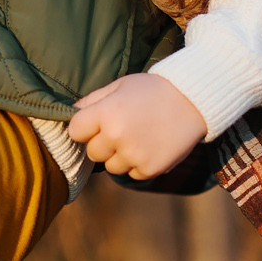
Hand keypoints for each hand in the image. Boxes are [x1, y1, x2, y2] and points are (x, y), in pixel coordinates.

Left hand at [65, 71, 206, 178]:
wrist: (193, 100)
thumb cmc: (152, 90)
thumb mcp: (120, 86)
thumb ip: (91, 100)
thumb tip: (69, 114)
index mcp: (106, 113)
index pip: (74, 132)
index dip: (84, 128)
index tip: (96, 123)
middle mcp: (116, 136)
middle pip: (92, 152)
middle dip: (103, 143)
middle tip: (123, 128)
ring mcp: (133, 155)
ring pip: (111, 167)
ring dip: (120, 156)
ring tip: (139, 136)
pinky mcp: (150, 169)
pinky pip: (132, 174)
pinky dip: (139, 164)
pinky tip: (152, 145)